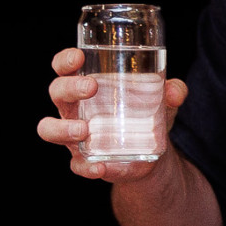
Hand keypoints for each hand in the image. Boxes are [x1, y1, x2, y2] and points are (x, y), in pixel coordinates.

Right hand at [37, 47, 186, 182]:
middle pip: (57, 92)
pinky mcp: (84, 160)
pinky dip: (85, 167)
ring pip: (49, 128)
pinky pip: (76, 165)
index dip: (65, 61)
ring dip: (63, 128)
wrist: (152, 155)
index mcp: (86, 87)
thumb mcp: (163, 102)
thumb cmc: (147, 116)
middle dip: (69, 87)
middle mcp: (74, 108)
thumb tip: (176, 91)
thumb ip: (172, 92)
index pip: (65, 68)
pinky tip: (100, 168)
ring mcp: (74, 135)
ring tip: (84, 129)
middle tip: (92, 87)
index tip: (78, 57)